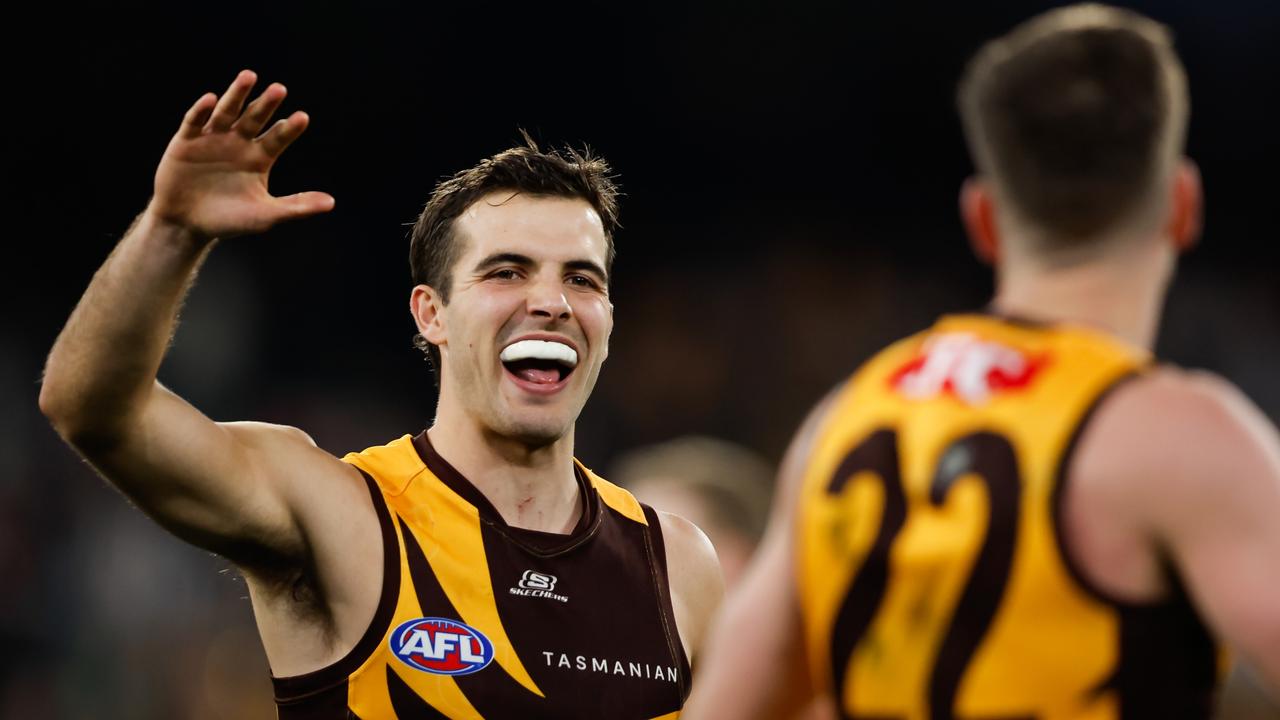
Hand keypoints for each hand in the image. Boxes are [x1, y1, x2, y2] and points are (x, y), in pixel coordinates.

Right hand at [148, 70, 334, 239]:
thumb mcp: (265, 215)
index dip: (289, 128)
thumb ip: (296, 206)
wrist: (188, 224)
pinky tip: (210, 99)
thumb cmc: (229, 221)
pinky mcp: (186, 141)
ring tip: (249, 76)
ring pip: (227, 111)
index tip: (302, 118)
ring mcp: (213, 139)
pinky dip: (201, 110)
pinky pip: (195, 121)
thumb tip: (331, 203)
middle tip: (280, 89)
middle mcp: (239, 142)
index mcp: (260, 157)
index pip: (278, 138)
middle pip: (255, 118)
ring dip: (237, 94)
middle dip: (266, 104)